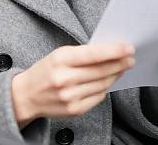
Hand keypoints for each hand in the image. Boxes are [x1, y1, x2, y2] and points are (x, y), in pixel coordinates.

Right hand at [11, 43, 134, 128]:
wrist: (26, 95)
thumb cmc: (45, 70)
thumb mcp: (58, 54)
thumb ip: (81, 54)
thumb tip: (109, 52)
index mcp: (60, 59)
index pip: (93, 54)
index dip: (114, 51)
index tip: (128, 47)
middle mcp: (65, 78)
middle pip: (101, 70)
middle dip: (120, 63)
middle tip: (131, 57)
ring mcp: (70, 96)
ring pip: (102, 84)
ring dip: (116, 75)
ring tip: (122, 67)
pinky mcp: (74, 110)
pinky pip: (98, 97)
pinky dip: (105, 87)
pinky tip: (108, 80)